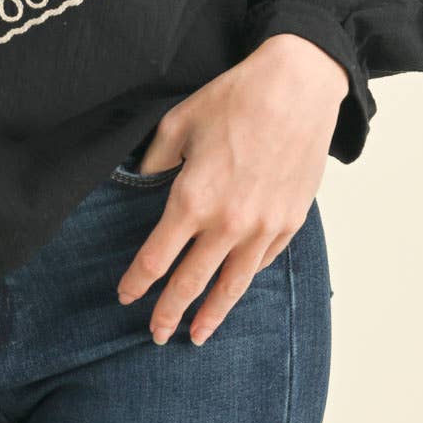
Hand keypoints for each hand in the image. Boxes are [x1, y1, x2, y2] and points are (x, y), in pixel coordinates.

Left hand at [114, 35, 347, 344]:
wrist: (297, 87)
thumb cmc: (236, 98)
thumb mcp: (178, 123)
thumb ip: (154, 161)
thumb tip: (140, 181)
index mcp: (192, 200)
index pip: (155, 258)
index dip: (136, 282)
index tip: (124, 296)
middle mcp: (227, 223)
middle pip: (190, 283)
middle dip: (168, 312)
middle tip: (155, 334)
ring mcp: (263, 227)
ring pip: (232, 285)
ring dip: (211, 314)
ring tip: (197, 336)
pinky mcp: (290, 221)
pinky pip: (262, 261)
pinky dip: (245, 278)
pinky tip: (234, 287)